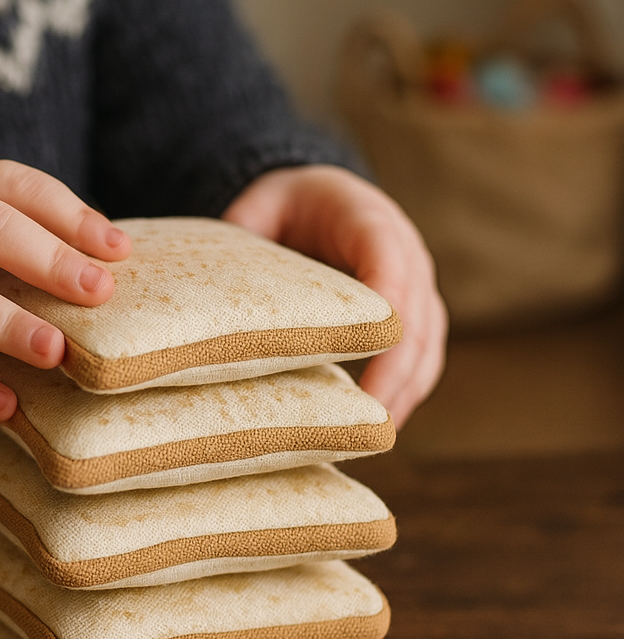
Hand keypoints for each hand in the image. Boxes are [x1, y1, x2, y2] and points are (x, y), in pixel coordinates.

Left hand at [222, 165, 446, 427]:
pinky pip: (422, 360)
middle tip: (366, 416)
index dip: (384, 301)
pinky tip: (378, 426)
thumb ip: (245, 232)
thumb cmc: (288, 207)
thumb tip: (213, 288)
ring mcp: (417, 290)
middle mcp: (406, 255)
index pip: (387, 259)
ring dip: (403, 391)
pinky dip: (405, 394)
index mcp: (369, 219)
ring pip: (426, 346)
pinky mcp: (417, 320)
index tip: (367, 346)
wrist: (322, 202)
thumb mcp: (263, 205)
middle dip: (394, 368)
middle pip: (416, 316)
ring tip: (373, 436)